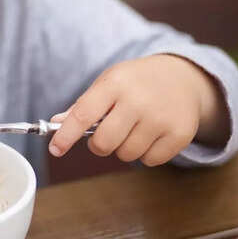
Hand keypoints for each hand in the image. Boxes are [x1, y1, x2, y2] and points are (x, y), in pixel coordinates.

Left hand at [48, 54, 228, 165]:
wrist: (182, 77)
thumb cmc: (136, 82)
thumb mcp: (108, 83)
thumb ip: (83, 105)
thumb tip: (56, 124)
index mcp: (114, 83)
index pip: (83, 114)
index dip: (66, 135)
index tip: (55, 149)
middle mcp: (137, 100)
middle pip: (104, 143)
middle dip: (99, 145)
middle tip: (106, 134)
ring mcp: (160, 118)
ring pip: (126, 155)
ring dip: (124, 148)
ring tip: (133, 129)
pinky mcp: (179, 134)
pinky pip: (149, 161)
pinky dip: (146, 153)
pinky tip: (151, 134)